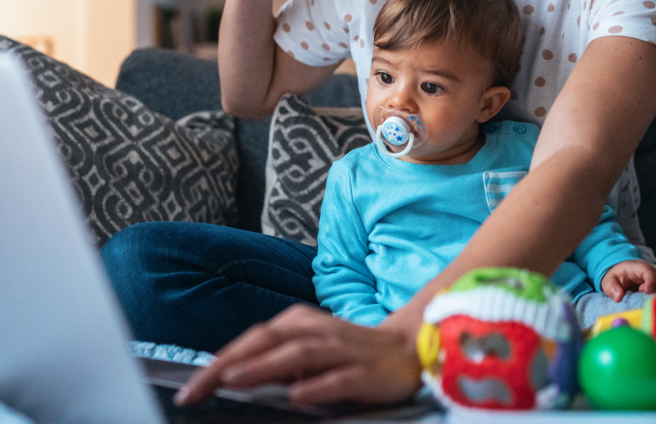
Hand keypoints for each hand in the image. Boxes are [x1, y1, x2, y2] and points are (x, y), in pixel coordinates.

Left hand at [174, 304, 421, 406]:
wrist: (404, 348)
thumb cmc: (346, 352)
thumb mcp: (307, 348)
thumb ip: (274, 359)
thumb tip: (230, 376)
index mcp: (299, 322)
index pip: (252, 339)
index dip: (219, 359)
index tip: (188, 385)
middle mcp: (316, 330)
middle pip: (267, 341)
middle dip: (228, 363)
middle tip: (195, 387)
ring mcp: (340, 350)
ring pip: (297, 354)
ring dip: (263, 366)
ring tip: (233, 381)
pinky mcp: (363, 372)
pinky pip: (337, 379)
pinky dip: (315, 386)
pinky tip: (296, 396)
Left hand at [601, 260, 655, 301]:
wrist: (624, 276)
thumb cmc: (617, 278)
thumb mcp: (609, 281)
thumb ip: (611, 288)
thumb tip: (618, 297)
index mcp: (640, 267)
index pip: (650, 272)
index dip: (650, 283)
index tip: (644, 292)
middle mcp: (654, 272)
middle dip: (654, 292)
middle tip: (643, 299)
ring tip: (644, 301)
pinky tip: (650, 305)